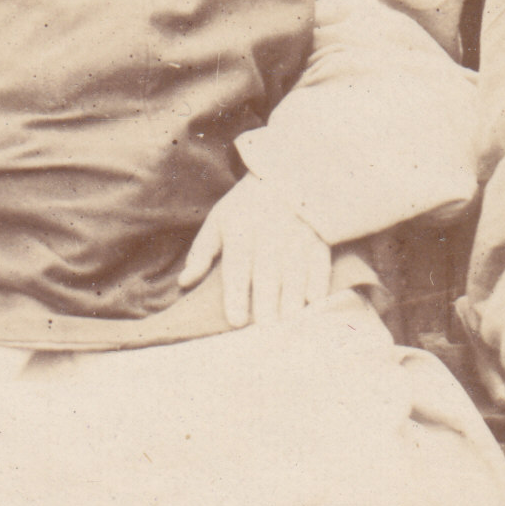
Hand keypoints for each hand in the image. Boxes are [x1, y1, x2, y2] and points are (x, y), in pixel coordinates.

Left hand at [180, 174, 333, 331]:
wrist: (285, 175)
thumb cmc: (245, 206)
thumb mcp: (218, 221)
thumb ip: (202, 253)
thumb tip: (184, 282)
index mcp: (240, 227)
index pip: (237, 265)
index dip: (236, 293)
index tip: (236, 320)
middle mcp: (270, 230)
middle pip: (268, 270)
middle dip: (268, 301)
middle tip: (266, 330)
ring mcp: (297, 232)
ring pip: (296, 270)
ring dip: (293, 298)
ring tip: (289, 323)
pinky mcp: (319, 235)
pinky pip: (320, 261)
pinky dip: (318, 282)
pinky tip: (313, 302)